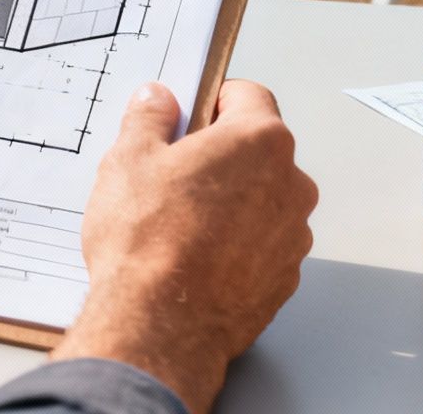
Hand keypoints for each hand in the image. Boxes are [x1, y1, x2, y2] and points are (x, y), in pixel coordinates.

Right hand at [54, 81, 316, 413]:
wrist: (160, 327)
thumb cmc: (148, 243)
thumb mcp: (129, 160)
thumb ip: (149, 118)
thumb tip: (158, 100)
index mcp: (259, 141)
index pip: (246, 95)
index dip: (211, 100)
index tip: (188, 116)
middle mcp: (290, 184)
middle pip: (257, 150)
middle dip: (220, 156)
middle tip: (173, 174)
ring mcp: (292, 235)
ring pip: (262, 200)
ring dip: (231, 202)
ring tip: (180, 224)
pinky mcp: (285, 278)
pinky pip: (262, 244)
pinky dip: (236, 245)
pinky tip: (196, 258)